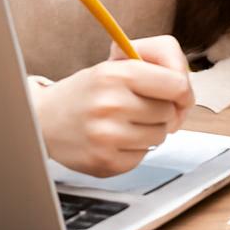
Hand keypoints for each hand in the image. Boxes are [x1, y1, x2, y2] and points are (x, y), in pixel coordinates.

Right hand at [32, 35, 193, 176]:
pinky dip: (134, 149)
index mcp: (117, 74)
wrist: (44, 119)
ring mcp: (108, 137)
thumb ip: (152, 71)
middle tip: (140, 107)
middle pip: (169, 112)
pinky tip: (114, 139)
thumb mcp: (114, 67)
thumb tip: (186, 94)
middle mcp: (112, 104)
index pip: (175, 84)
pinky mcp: (105, 163)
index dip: (183, 90)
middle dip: (161, 110)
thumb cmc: (86, 91)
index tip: (180, 94)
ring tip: (125, 122)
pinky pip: (142, 157)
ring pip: (159, 136)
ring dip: (149, 130)